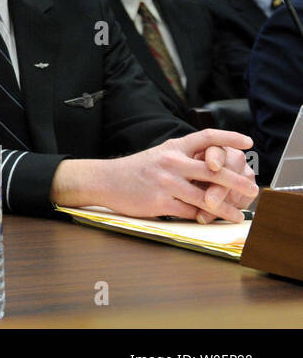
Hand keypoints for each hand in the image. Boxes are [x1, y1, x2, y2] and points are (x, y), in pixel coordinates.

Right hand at [52, 130, 256, 221]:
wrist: (105, 180)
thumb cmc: (136, 170)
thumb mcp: (160, 155)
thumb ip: (184, 160)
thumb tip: (215, 170)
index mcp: (173, 147)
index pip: (207, 137)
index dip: (229, 138)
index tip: (248, 142)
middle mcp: (171, 162)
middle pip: (214, 170)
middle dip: (237, 181)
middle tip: (252, 188)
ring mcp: (166, 182)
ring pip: (205, 197)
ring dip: (225, 208)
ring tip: (237, 214)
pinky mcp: (160, 202)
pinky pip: (189, 212)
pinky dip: (201, 217)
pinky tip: (209, 220)